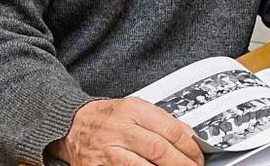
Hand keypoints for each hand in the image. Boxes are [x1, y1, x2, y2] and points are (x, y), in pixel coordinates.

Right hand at [48, 97, 202, 165]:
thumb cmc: (106, 117)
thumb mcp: (135, 108)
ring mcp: (106, 151)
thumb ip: (162, 121)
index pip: (170, 129)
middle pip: (158, 150)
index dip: (189, 146)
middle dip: (181, 163)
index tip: (198, 155)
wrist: (71, 125)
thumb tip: (190, 137)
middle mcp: (119, 129)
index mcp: (132, 110)